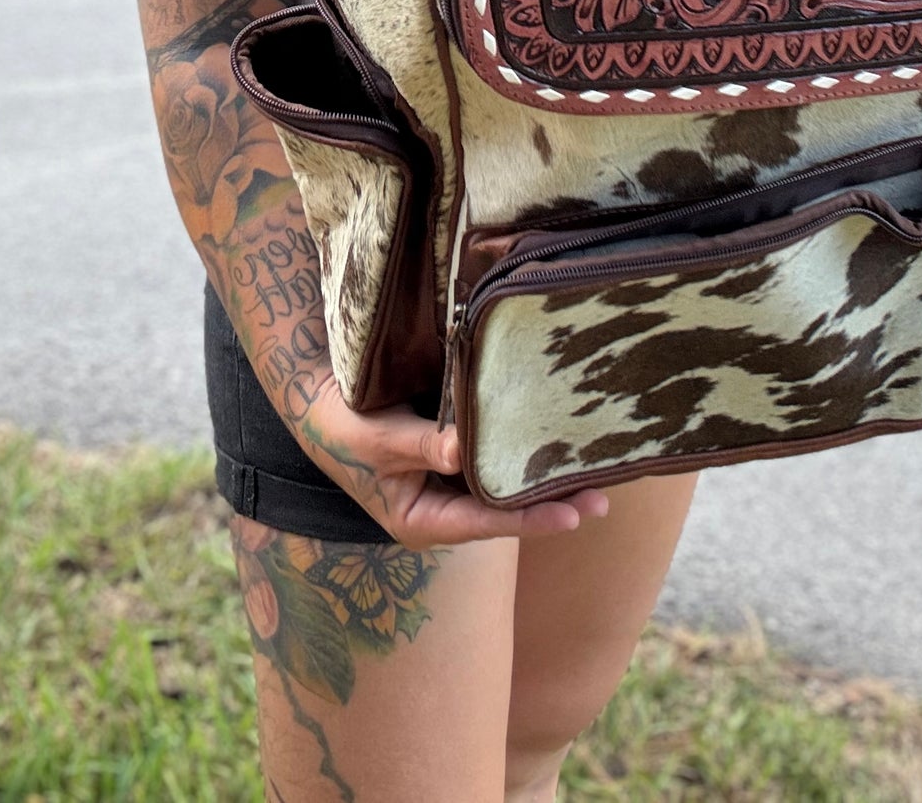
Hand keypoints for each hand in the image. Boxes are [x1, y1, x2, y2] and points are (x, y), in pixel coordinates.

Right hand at [293, 370, 609, 550]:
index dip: (528, 520)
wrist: (319, 396)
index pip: (484, 524)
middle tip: (603, 496)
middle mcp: (443, 506)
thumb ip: (422, 446)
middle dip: (550, 501)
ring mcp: (451, 479)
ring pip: (504, 481)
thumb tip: (461, 450)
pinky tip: (556, 434)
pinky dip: (522, 445)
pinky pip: (495, 451)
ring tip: (594, 469)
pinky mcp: (456, 449)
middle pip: (503, 508)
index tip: (572, 517)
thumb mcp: (377, 441)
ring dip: (543, 475)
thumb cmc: (341, 426)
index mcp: (422, 522)